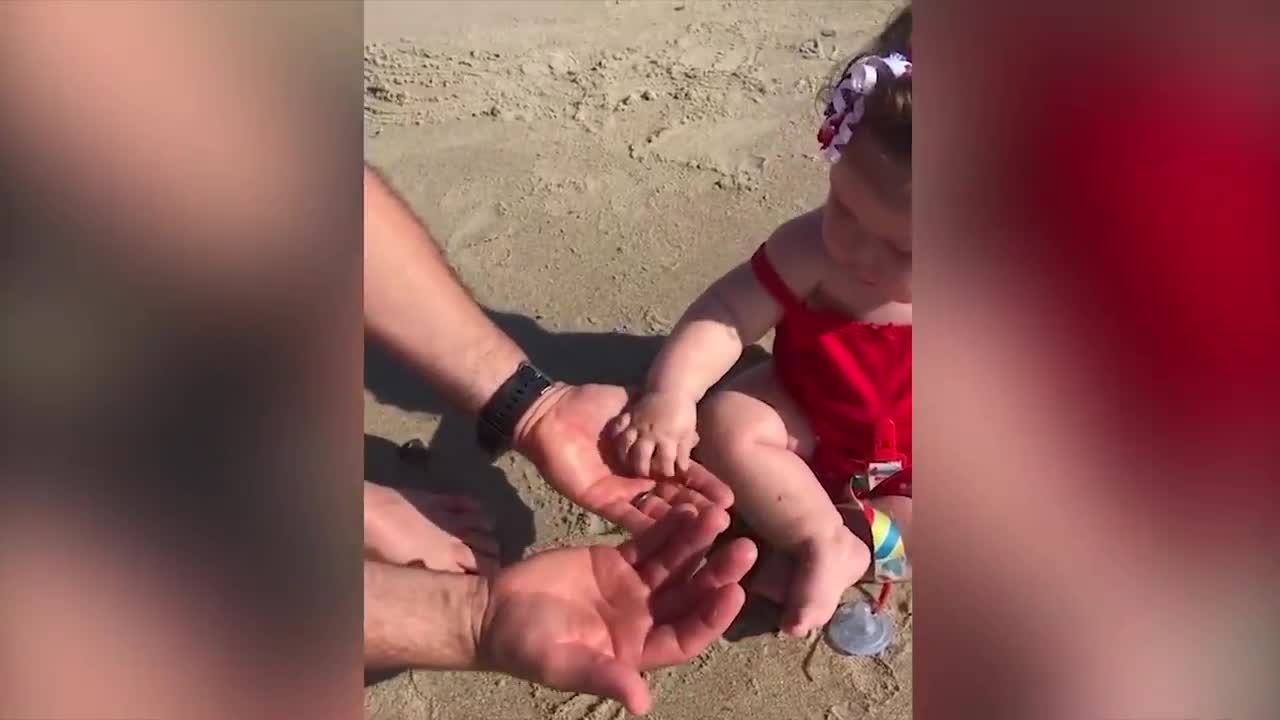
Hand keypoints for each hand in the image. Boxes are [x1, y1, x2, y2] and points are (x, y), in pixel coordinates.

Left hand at [364, 481, 498, 574]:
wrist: (366, 516)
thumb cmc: (379, 553)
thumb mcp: (405, 578)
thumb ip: (430, 583)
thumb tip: (443, 591)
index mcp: (450, 565)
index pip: (487, 572)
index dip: (492, 577)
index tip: (490, 583)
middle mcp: (458, 542)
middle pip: (491, 548)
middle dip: (493, 555)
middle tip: (487, 563)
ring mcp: (450, 518)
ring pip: (485, 522)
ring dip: (486, 530)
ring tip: (482, 536)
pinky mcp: (437, 499)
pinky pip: (465, 501)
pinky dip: (473, 506)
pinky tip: (475, 509)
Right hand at [475, 505, 756, 714]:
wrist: (493, 611)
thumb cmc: (525, 646)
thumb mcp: (564, 664)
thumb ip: (604, 677)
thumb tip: (642, 703)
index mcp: (639, 650)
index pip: (687, 635)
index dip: (711, 616)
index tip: (733, 592)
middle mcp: (644, 619)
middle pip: (691, 596)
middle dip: (719, 574)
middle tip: (746, 549)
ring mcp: (633, 588)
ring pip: (676, 564)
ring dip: (699, 543)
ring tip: (719, 516)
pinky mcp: (617, 561)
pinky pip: (651, 542)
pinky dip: (669, 527)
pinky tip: (688, 507)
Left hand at [514, 383, 732, 532]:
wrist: (552, 412)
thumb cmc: (592, 405)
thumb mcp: (635, 405)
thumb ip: (661, 417)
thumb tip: (693, 431)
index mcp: (648, 458)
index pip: (682, 475)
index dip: (704, 485)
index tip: (729, 496)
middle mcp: (638, 480)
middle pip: (674, 498)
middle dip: (699, 508)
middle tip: (725, 520)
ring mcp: (620, 493)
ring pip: (655, 510)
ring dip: (679, 521)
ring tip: (705, 529)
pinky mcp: (600, 501)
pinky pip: (626, 516)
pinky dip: (647, 525)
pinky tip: (669, 535)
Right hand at [608, 390, 699, 478]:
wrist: (672, 385)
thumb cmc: (682, 411)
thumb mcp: (687, 431)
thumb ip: (684, 451)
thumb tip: (683, 471)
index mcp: (667, 438)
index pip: (664, 462)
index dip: (665, 473)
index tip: (666, 477)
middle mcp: (649, 433)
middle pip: (641, 456)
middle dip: (641, 470)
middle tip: (643, 476)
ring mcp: (636, 423)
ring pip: (626, 444)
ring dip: (624, 457)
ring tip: (625, 465)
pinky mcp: (628, 415)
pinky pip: (617, 426)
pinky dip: (614, 436)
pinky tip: (613, 444)